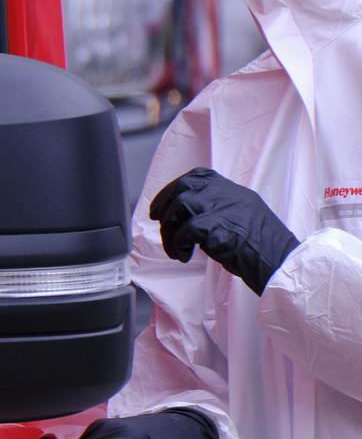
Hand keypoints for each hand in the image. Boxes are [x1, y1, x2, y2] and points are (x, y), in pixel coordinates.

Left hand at [150, 167, 299, 295]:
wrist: (281, 262)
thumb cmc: (264, 247)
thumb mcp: (245, 215)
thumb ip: (222, 209)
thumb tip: (193, 217)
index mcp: (232, 189)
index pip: (197, 176)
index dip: (175, 187)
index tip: (164, 202)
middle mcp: (225, 193)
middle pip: (183, 187)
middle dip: (164, 202)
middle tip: (156, 219)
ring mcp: (221, 207)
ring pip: (179, 207)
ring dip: (170, 230)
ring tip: (175, 250)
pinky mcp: (216, 227)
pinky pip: (185, 231)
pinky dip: (179, 244)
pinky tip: (184, 256)